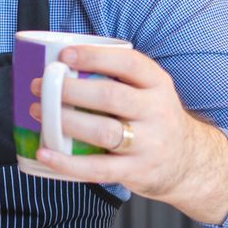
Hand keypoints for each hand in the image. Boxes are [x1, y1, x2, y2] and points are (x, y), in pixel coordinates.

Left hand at [28, 44, 227, 224]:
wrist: (189, 163)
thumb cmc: (153, 118)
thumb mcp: (150, 91)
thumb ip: (118, 78)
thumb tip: (62, 63)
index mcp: (158, 84)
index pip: (128, 63)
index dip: (95, 57)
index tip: (65, 55)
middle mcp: (157, 112)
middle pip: (111, 97)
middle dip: (70, 89)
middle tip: (41, 85)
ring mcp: (148, 144)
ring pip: (103, 131)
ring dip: (65, 121)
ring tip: (38, 112)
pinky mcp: (136, 171)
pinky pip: (98, 169)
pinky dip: (67, 163)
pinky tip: (45, 153)